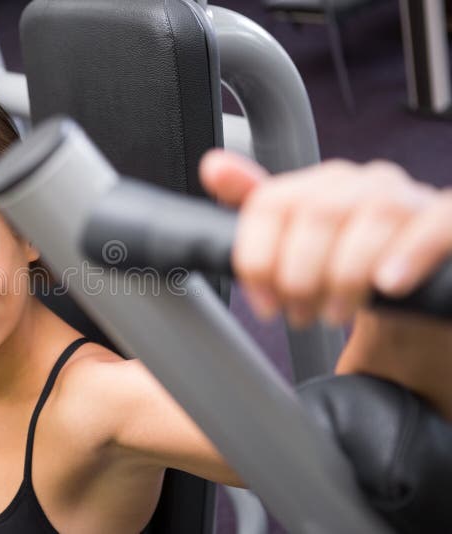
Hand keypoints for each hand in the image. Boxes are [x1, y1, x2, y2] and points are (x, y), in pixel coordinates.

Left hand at [199, 149, 451, 326]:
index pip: (271, 203)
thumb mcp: (296, 248)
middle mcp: (363, 182)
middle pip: (316, 211)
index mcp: (319, 186)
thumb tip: (213, 166)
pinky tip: (387, 283)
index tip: (261, 301)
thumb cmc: (350, 271)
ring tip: (333, 313)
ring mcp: (410, 198)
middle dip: (299, 273)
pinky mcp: (449, 219)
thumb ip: (256, 210)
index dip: (256, 256)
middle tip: (297, 312)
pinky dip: (411, 251)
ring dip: (345, 274)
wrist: (414, 296)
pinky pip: (439, 221)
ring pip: (374, 215)